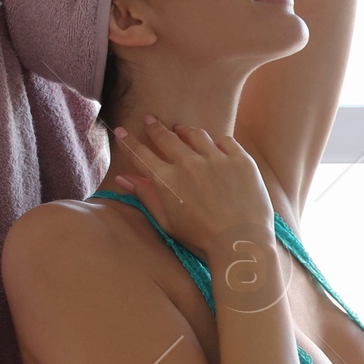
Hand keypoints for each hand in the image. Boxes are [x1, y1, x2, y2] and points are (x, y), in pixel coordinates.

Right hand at [111, 117, 278, 261]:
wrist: (241, 243)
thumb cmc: (201, 239)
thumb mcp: (167, 221)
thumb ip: (146, 196)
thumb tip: (123, 178)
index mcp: (166, 179)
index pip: (141, 154)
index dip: (128, 141)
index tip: (122, 131)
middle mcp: (189, 163)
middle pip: (166, 137)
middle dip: (155, 128)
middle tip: (150, 120)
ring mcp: (216, 158)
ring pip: (195, 134)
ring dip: (184, 131)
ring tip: (180, 129)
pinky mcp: (240, 159)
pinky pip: (225, 141)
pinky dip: (217, 142)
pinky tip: (214, 144)